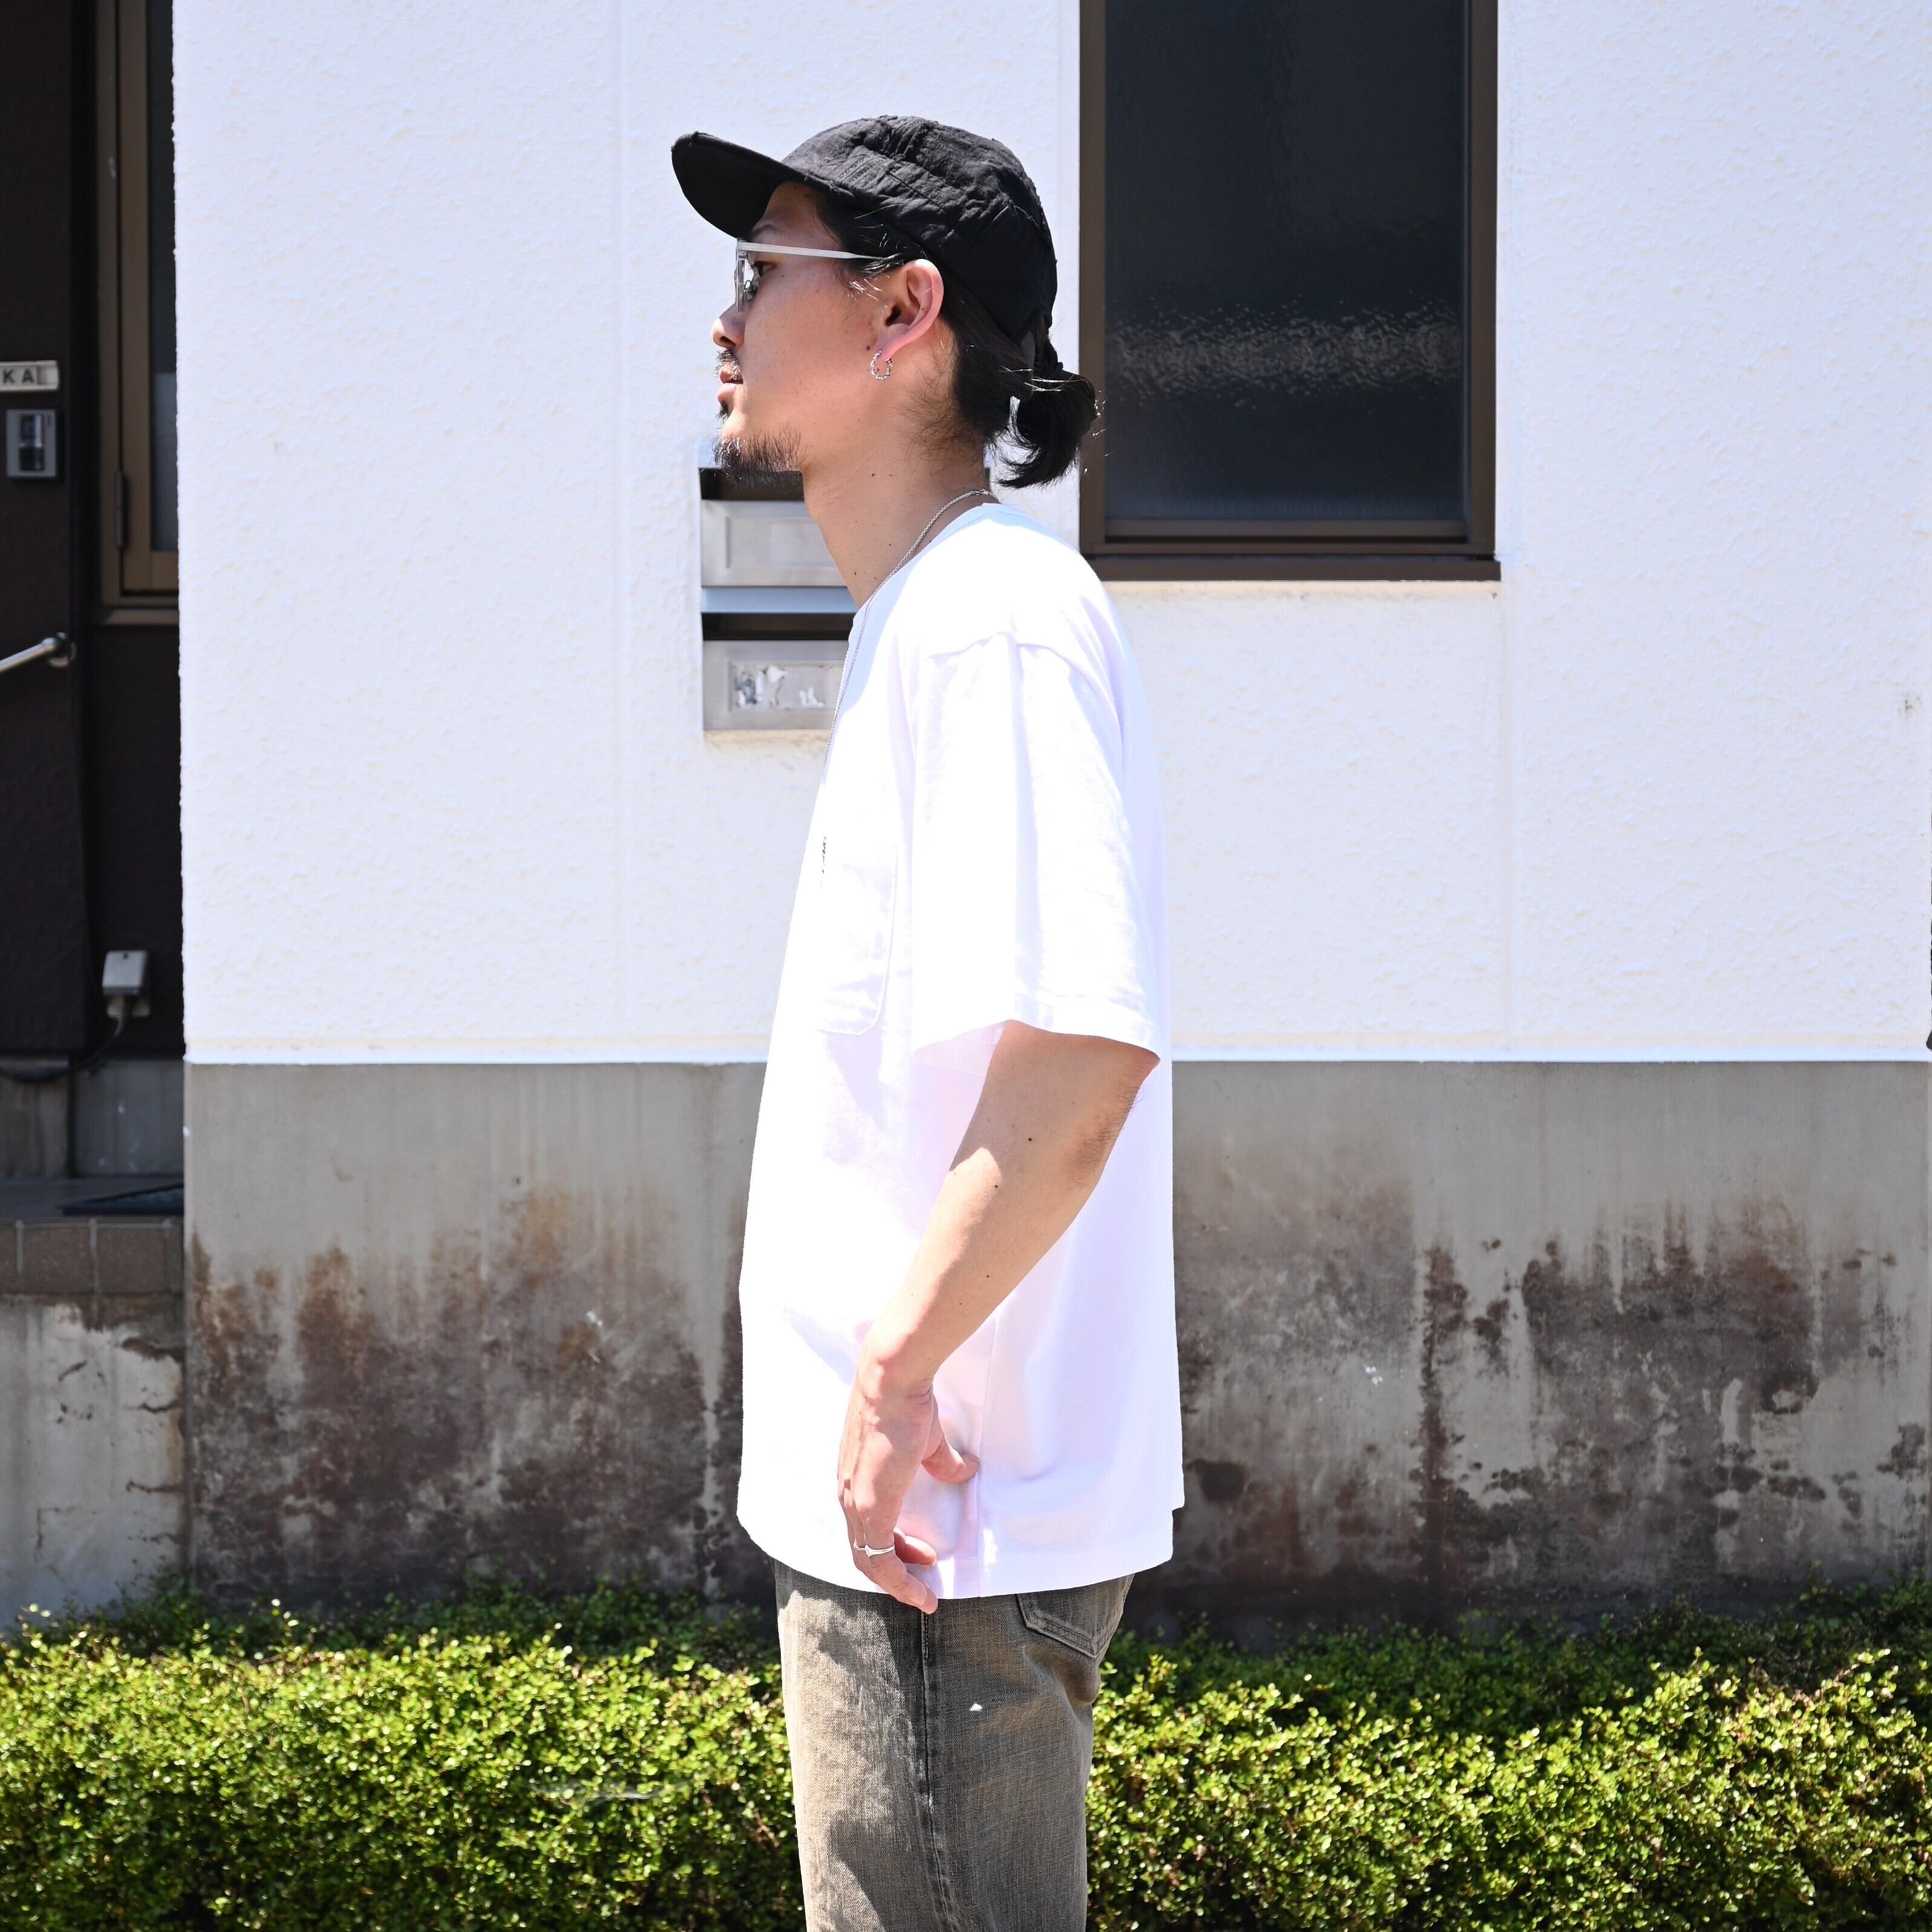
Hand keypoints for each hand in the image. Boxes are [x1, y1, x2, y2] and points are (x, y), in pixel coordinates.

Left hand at [836, 1354, 977, 1612]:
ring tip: (924, 1595)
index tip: (924, 1555)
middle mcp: (848, 1494)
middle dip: (897, 1570)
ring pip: (868, 1561)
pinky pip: (879, 1560)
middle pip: (864, 1551)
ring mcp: (855, 1503)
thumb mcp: (928, 1441)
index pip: (866, 1527)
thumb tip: (966, 1468)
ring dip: (898, 1583)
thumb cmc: (908, 1403)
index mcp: (856, 1479)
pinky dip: (898, 1581)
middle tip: (926, 1577)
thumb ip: (944, 1462)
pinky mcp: (868, 1509)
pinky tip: (920, 1590)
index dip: (894, 1547)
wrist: (893, 1382)